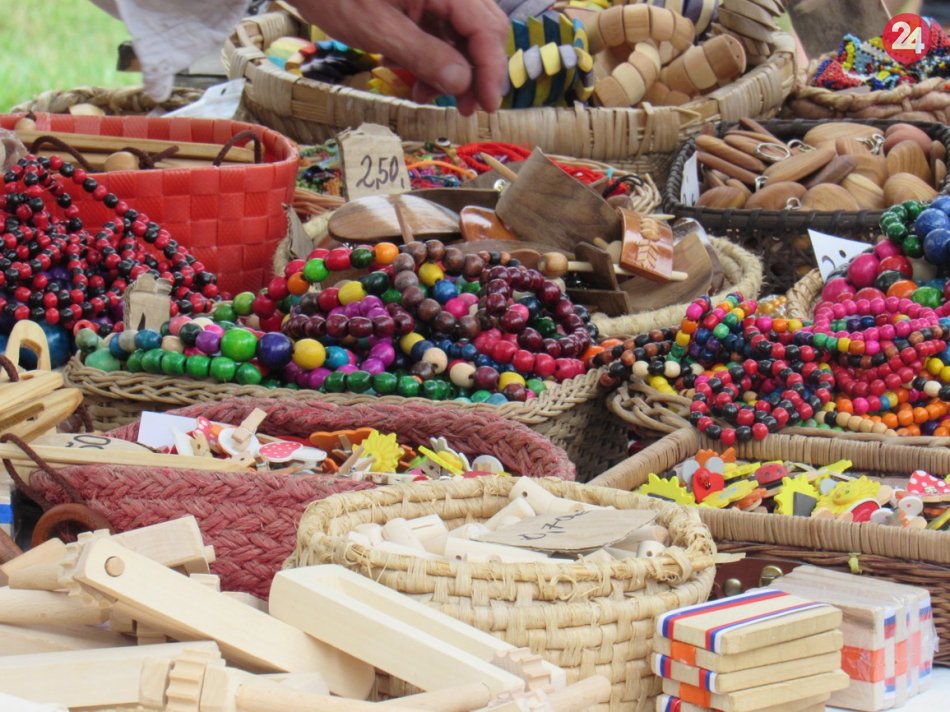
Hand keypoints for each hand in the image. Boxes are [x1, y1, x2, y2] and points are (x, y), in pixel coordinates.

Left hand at [293, 0, 508, 114]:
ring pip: (461, 35)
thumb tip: (462, 84)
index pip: (485, 28)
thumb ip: (422, 54)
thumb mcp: (375, 28)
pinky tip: (417, 80)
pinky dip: (434, 60)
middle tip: (465, 108)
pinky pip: (439, 33)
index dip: (491, 69)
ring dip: (454, 71)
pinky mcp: (417, 1)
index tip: (487, 105)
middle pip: (481, 30)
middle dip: (476, 72)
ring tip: (429, 97)